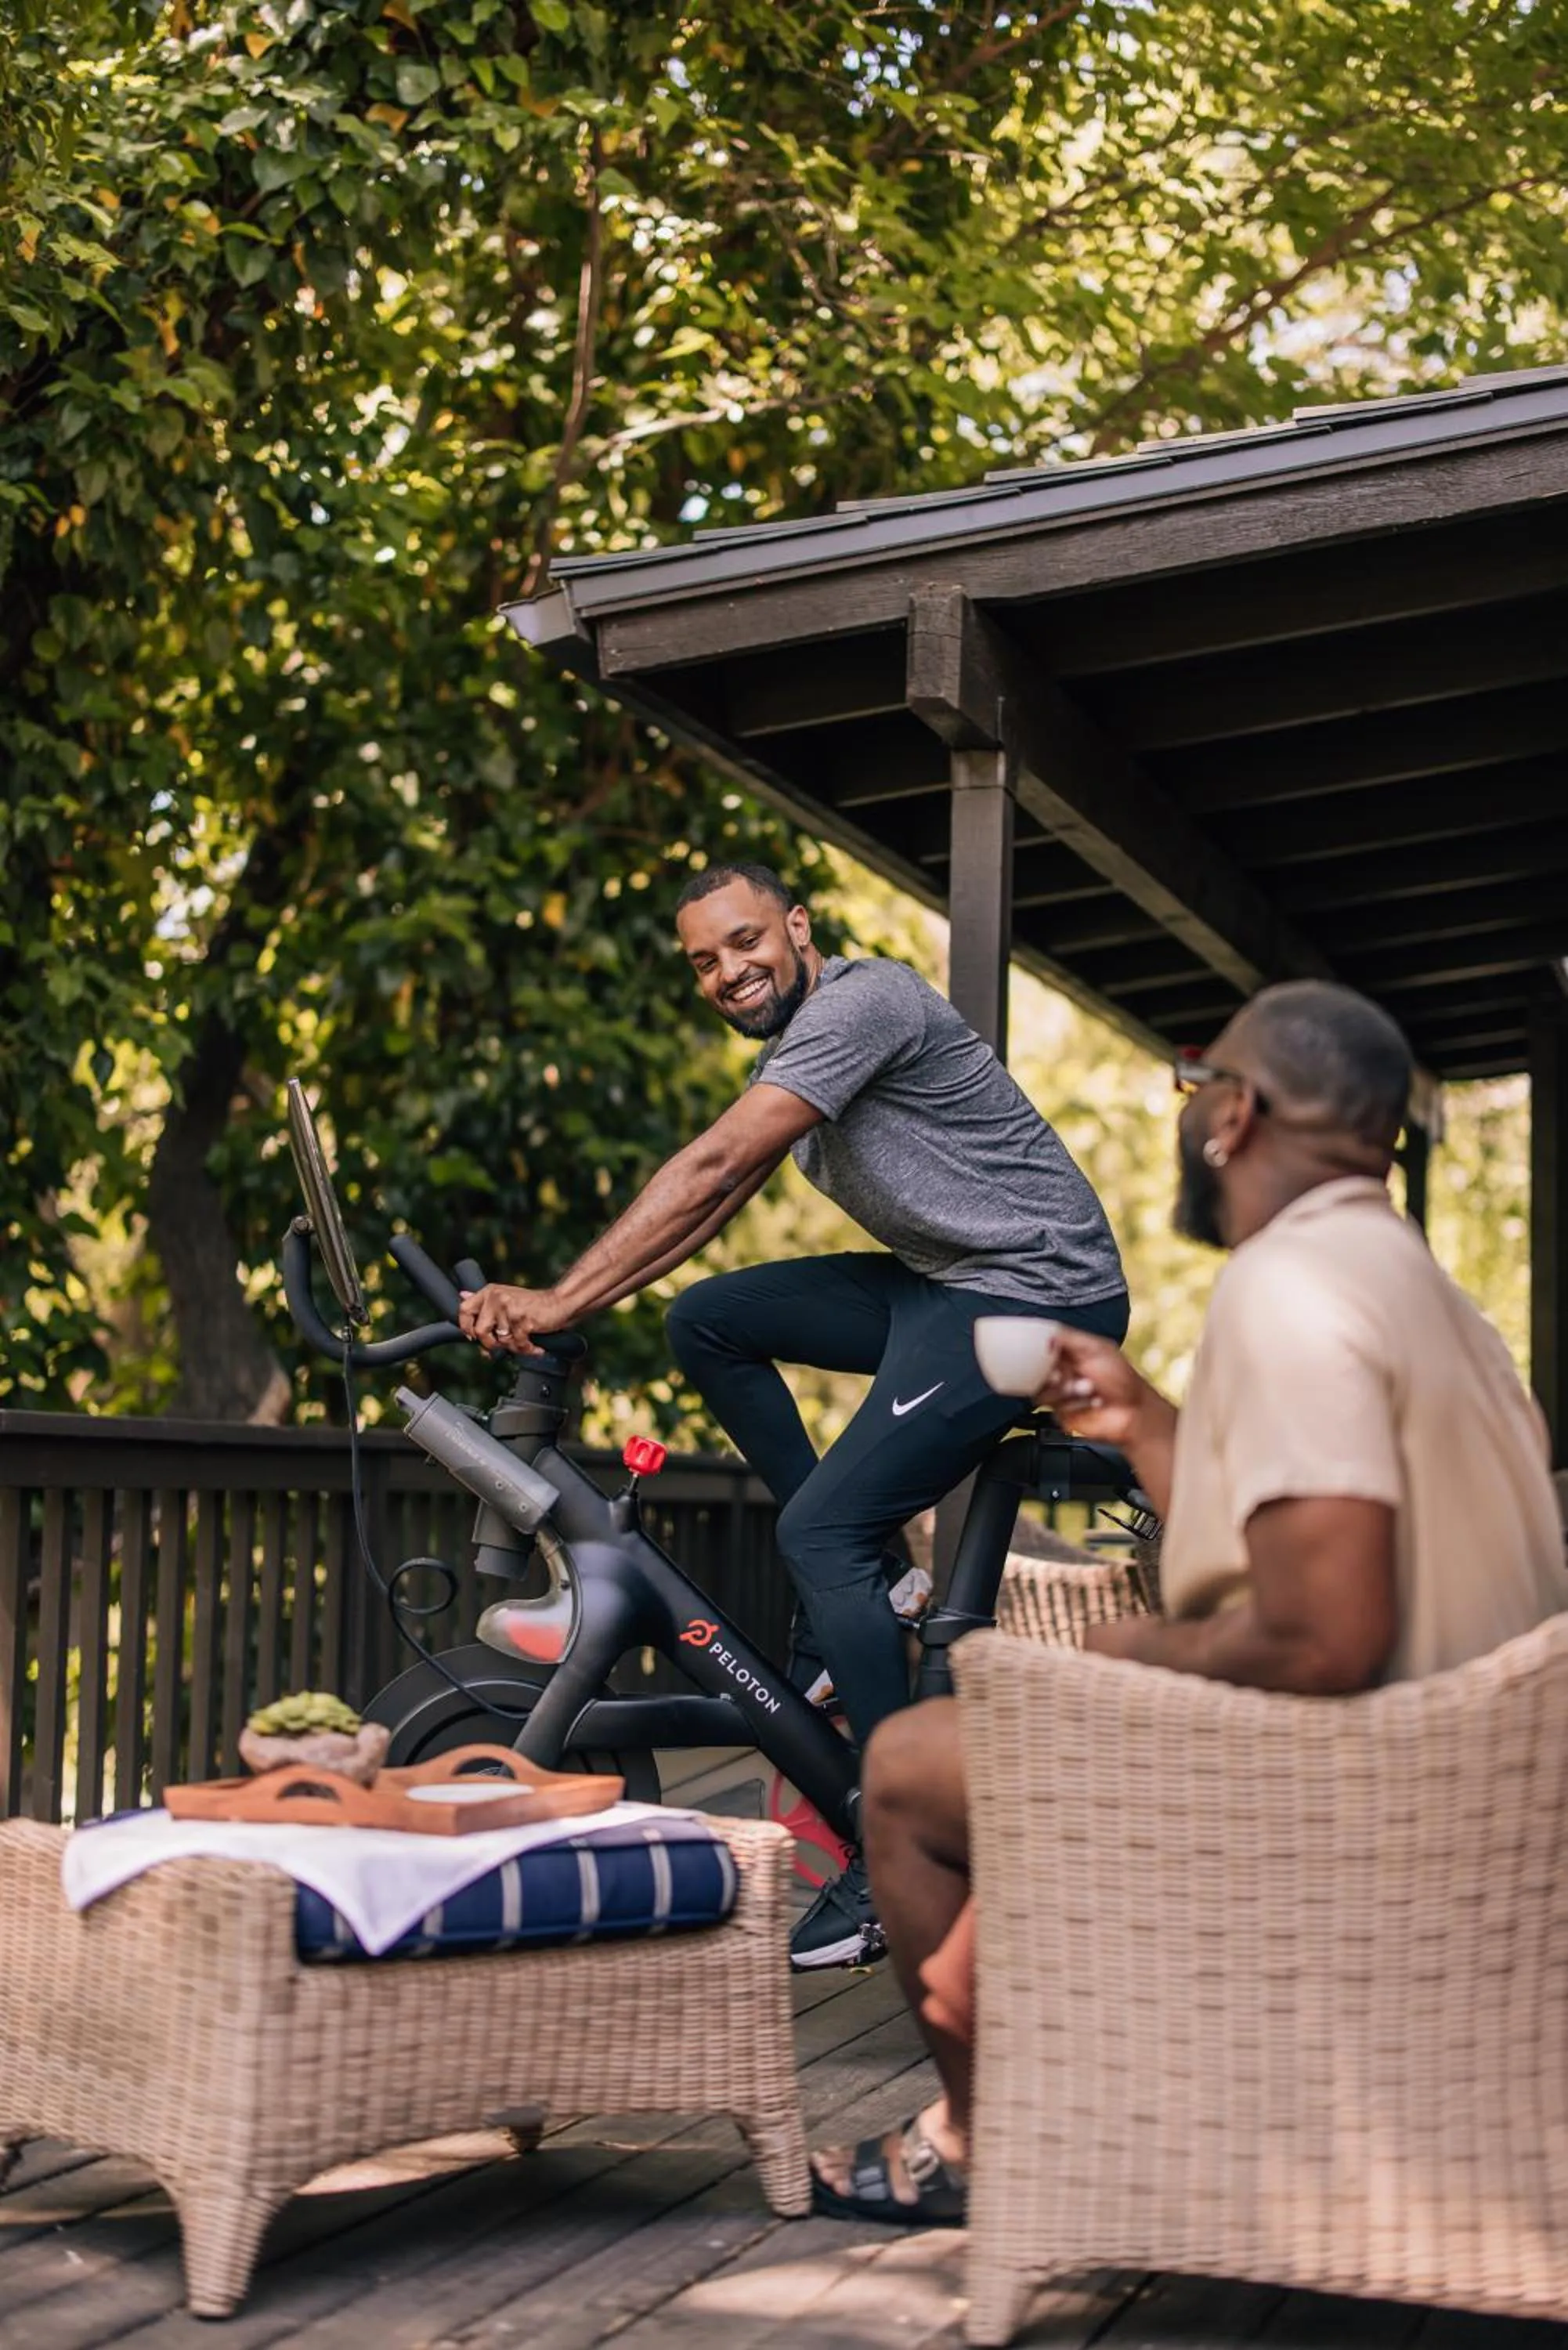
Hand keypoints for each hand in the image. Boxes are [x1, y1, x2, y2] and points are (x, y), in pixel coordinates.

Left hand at [458, 1282, 562, 1357]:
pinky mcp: (523, 1319)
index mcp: (490, 1292)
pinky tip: (535, 1347)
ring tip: (526, 1342)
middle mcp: (497, 1298)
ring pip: (501, 1341)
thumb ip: (485, 1301)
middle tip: (506, 1343)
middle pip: (480, 1331)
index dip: (466, 1327)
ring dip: (516, 1347)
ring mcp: (509, 1308)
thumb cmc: (533, 1305)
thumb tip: (462, 1295)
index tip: (473, 1337)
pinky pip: (518, 1344)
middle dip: (492, 1344)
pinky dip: (528, 1349)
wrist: (560, 1303)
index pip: (464, 1309)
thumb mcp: (506, 1298)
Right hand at [1034, 1327, 1159, 1451]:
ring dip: (1066, 1390)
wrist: (1132, 1412)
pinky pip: (1053, 1407)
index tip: (1042, 1352)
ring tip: (1088, 1389)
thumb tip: (1045, 1335)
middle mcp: (1060, 1371)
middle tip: (1061, 1375)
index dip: (1037, 1349)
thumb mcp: (1097, 1349)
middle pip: (1035, 1369)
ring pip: (1041, 1389)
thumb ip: (1069, 1339)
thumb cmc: (1122, 1379)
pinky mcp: (1059, 1412)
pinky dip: (1072, 1404)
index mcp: (1067, 1353)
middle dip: (1050, 1373)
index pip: (1041, 1346)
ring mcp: (1058, 1392)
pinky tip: (1090, 1403)